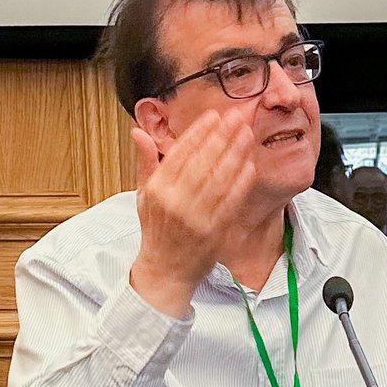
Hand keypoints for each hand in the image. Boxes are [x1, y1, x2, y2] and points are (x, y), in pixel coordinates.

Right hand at [129, 110, 257, 315]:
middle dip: (221, 135)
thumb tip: (137, 131)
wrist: (165, 270)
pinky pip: (230, 201)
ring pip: (219, 177)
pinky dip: (241, 181)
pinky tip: (249, 164)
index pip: (180, 153)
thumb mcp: (144, 195)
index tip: (214, 116)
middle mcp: (174, 201)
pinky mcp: (213, 231)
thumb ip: (145, 162)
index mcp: (157, 189)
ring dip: (235, 153)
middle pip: (202, 161)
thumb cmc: (156, 231)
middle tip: (237, 117)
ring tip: (246, 134)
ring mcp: (195, 217)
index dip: (199, 132)